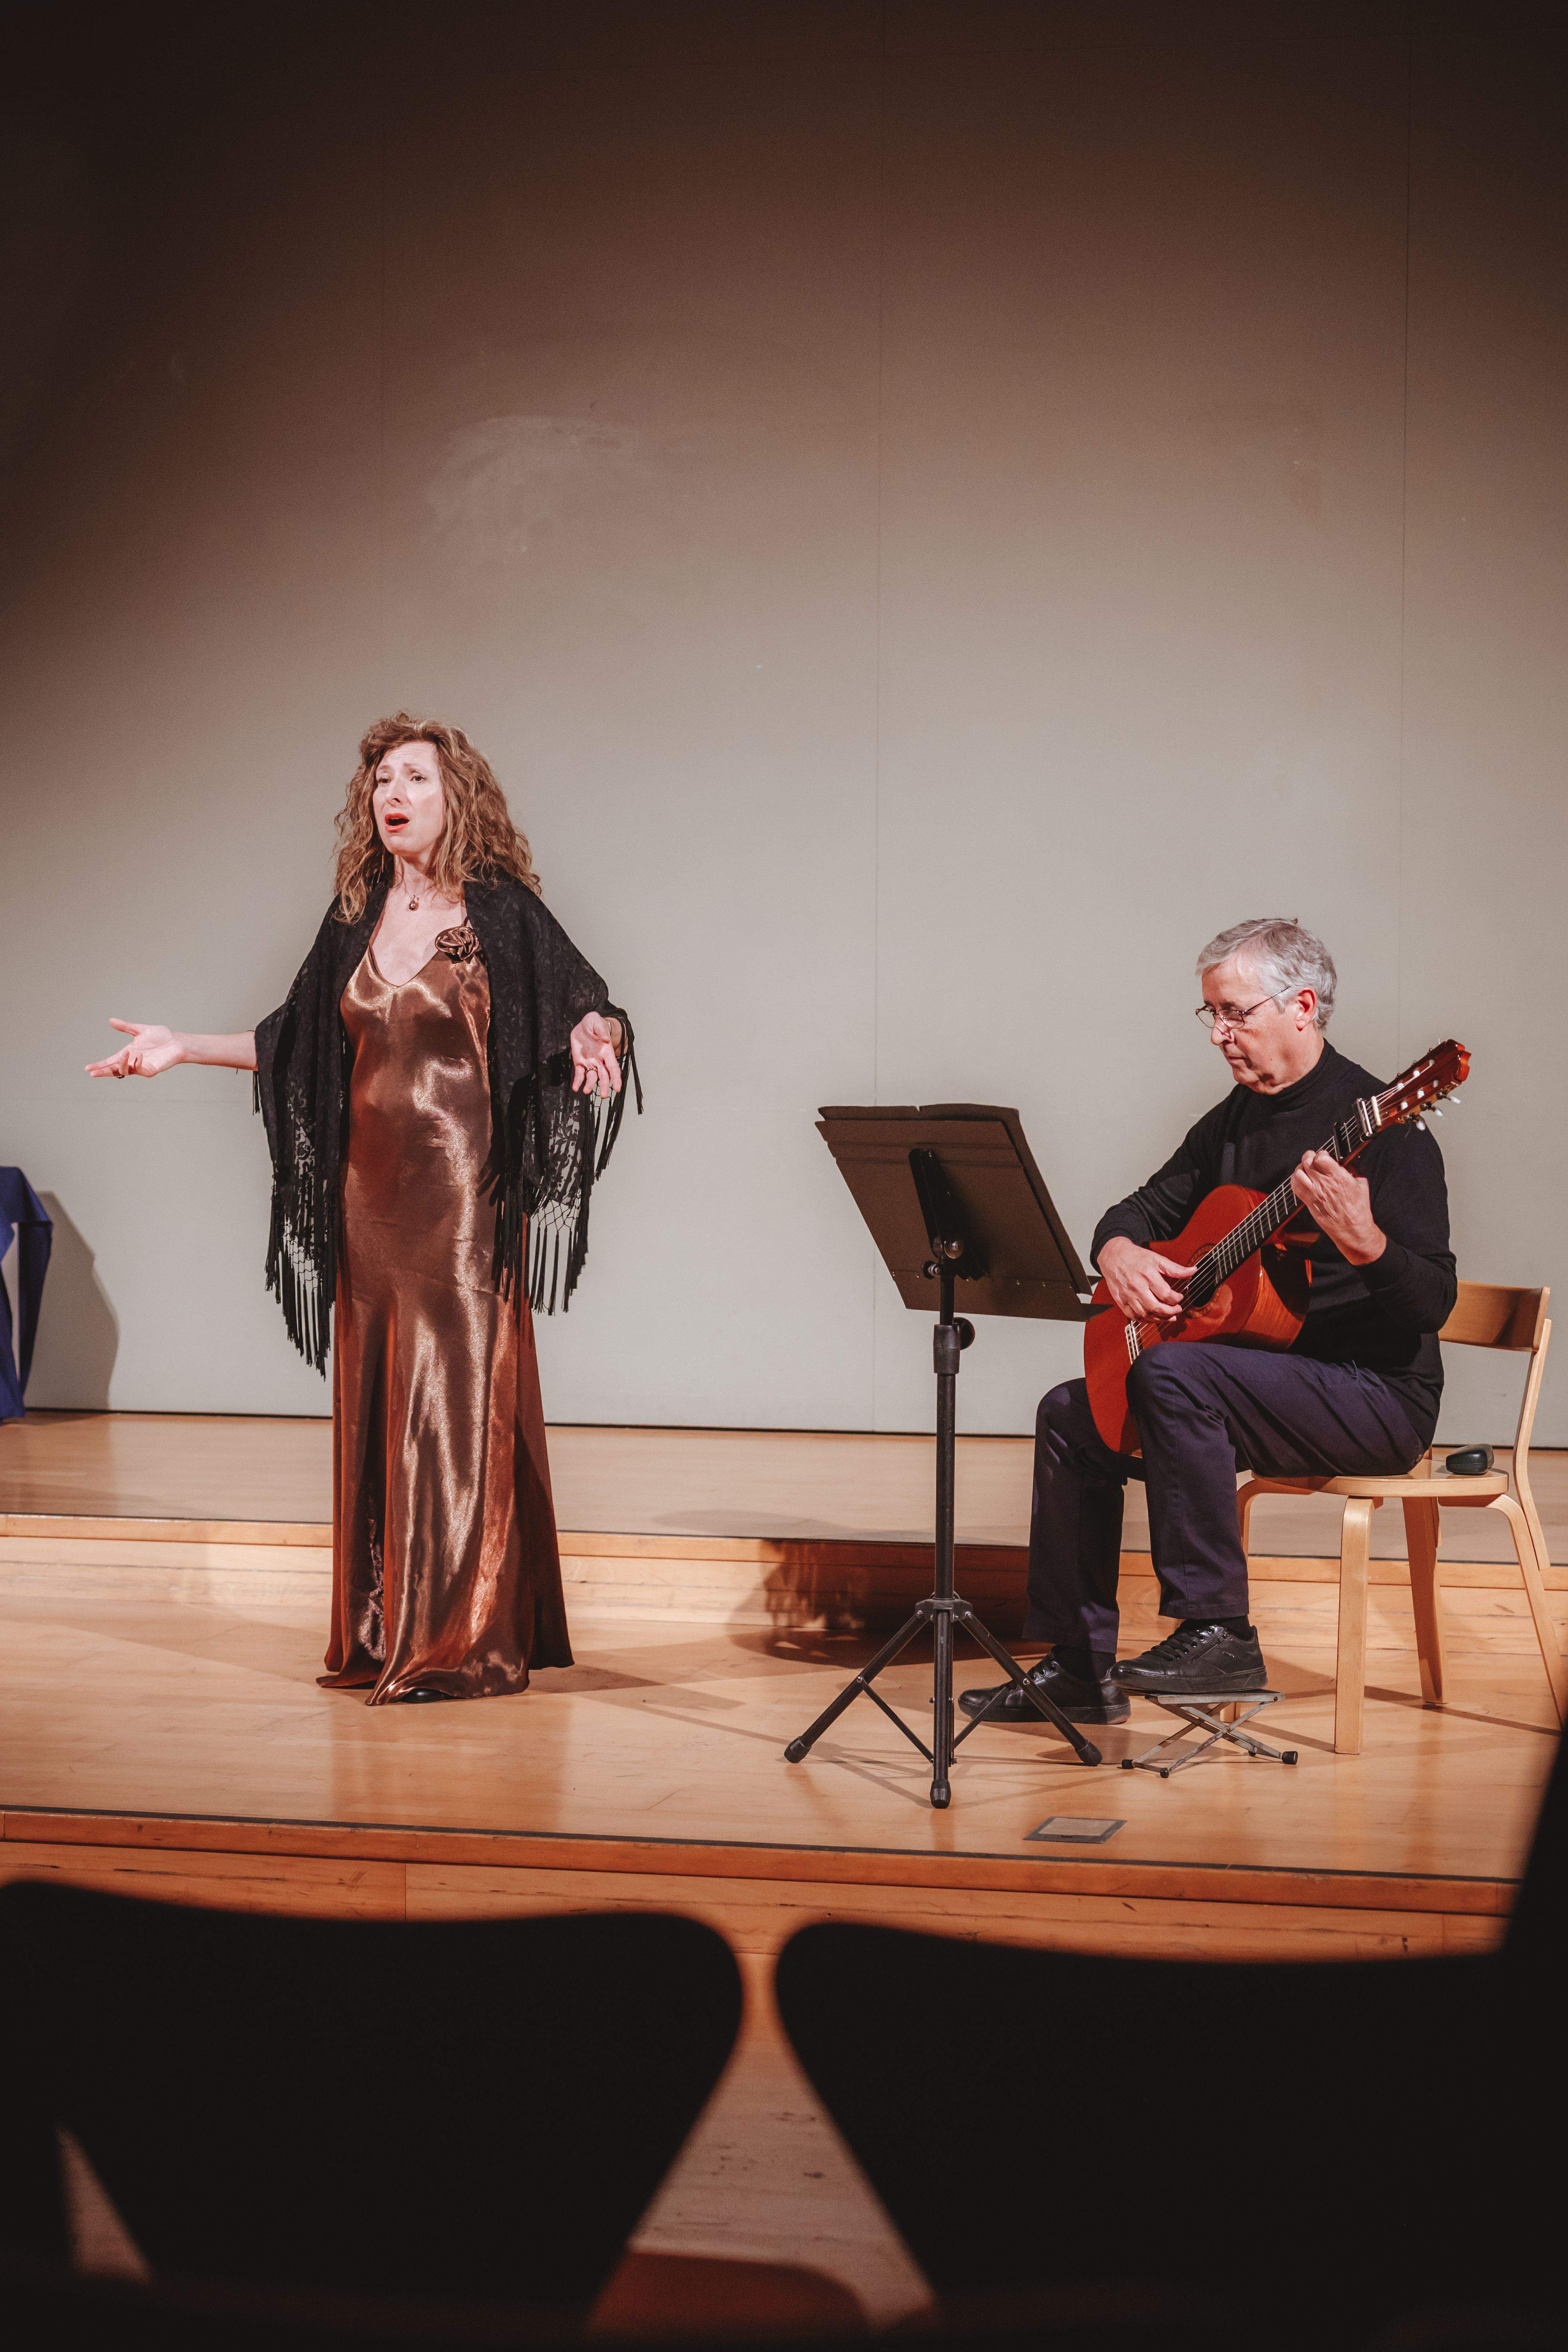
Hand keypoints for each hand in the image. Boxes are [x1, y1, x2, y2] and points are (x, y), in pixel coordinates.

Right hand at [86, 1021, 183, 1079]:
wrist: (177, 1041)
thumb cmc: (161, 1036)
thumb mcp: (140, 1030)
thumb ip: (126, 1027)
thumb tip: (111, 1020)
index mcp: (128, 1053)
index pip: (110, 1061)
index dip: (100, 1065)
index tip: (87, 1068)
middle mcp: (132, 1061)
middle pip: (113, 1070)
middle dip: (103, 1071)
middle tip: (92, 1072)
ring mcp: (141, 1067)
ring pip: (124, 1071)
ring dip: (121, 1063)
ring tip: (126, 1052)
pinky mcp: (150, 1070)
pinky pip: (139, 1070)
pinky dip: (136, 1063)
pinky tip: (138, 1055)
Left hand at [569, 1011, 621, 1099]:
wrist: (584, 1025)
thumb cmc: (593, 1023)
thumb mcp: (596, 1022)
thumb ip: (601, 1030)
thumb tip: (606, 1039)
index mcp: (606, 1051)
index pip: (613, 1068)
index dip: (616, 1078)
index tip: (617, 1088)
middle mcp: (599, 1059)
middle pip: (604, 1075)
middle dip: (605, 1086)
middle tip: (604, 1095)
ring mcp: (589, 1062)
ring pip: (592, 1077)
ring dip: (590, 1085)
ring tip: (585, 1091)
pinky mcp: (579, 1062)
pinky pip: (579, 1074)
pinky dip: (577, 1081)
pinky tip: (575, 1087)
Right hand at [1098, 1235, 1196, 1321]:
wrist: (1113, 1256)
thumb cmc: (1136, 1257)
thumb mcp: (1157, 1259)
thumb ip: (1175, 1268)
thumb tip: (1193, 1270)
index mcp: (1147, 1275)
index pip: (1165, 1294)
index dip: (1176, 1299)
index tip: (1180, 1297)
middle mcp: (1137, 1287)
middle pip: (1156, 1307)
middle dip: (1170, 1312)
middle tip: (1177, 1310)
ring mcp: (1128, 1295)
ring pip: (1145, 1314)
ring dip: (1160, 1319)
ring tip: (1169, 1317)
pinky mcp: (1121, 1301)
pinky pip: (1133, 1316)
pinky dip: (1145, 1320)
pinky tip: (1153, 1318)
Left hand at [1291, 1150, 1384, 1265]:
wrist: (1351, 1228)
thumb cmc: (1358, 1208)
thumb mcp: (1361, 1183)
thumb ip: (1351, 1169)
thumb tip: (1343, 1160)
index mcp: (1338, 1177)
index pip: (1321, 1158)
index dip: (1321, 1154)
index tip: (1325, 1155)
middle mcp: (1324, 1184)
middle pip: (1307, 1162)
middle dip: (1310, 1157)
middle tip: (1314, 1159)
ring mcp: (1314, 1193)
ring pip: (1298, 1173)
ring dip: (1301, 1168)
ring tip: (1307, 1168)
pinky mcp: (1308, 1202)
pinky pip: (1295, 1186)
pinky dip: (1296, 1180)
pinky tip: (1302, 1179)